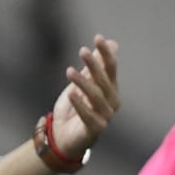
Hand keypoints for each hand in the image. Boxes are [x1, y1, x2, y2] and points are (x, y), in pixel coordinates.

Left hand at [47, 36, 119, 158]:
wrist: (63, 137)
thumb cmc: (74, 109)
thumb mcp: (82, 84)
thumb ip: (95, 66)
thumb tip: (112, 43)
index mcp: (110, 89)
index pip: (111, 68)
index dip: (105, 53)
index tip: (98, 38)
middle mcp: (111, 102)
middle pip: (104, 81)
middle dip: (94, 65)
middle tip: (82, 51)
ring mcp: (105, 117)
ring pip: (95, 96)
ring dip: (82, 83)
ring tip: (69, 71)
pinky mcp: (95, 130)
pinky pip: (88, 116)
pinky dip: (80, 105)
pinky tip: (71, 93)